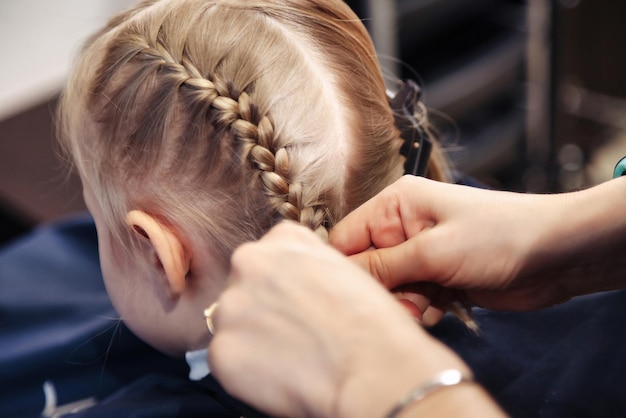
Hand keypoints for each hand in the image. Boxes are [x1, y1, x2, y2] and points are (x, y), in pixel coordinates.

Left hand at [208, 222, 469, 417]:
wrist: (372, 367)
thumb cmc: (372, 322)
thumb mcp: (345, 267)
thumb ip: (309, 264)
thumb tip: (294, 285)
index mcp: (282, 238)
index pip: (268, 258)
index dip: (284, 288)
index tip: (299, 307)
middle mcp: (248, 262)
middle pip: (244, 289)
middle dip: (261, 310)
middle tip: (293, 336)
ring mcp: (230, 306)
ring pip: (233, 324)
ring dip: (251, 340)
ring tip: (291, 359)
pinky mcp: (220, 350)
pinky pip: (227, 360)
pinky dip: (246, 373)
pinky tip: (280, 377)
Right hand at [329, 175, 591, 314]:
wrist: (559, 255)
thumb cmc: (499, 238)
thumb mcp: (433, 251)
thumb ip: (383, 266)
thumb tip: (340, 278)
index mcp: (396, 205)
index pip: (346, 239)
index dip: (346, 269)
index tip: (354, 296)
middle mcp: (403, 227)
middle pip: (367, 267)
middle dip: (383, 291)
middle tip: (406, 302)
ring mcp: (422, 253)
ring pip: (390, 288)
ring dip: (406, 303)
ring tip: (430, 304)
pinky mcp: (438, 276)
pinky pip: (412, 298)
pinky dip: (423, 308)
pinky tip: (443, 306)